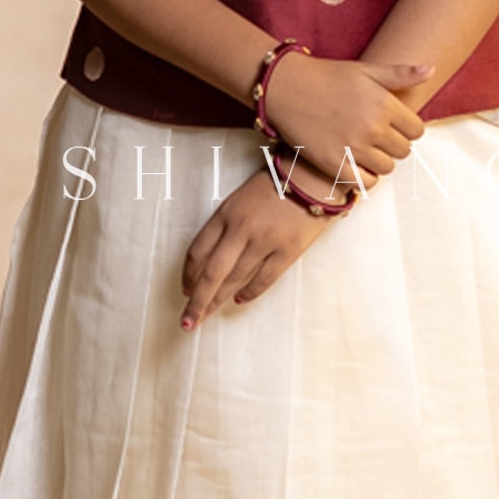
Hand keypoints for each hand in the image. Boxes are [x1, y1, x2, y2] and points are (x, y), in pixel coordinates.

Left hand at [179, 160, 376, 328]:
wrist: (315, 176)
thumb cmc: (277, 184)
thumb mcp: (241, 198)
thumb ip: (226, 225)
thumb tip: (209, 262)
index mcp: (226, 213)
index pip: (197, 251)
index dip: (188, 275)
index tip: (184, 290)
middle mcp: (241, 229)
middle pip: (211, 273)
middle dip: (196, 301)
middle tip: (187, 322)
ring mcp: (265, 241)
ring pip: (234, 279)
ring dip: (217, 301)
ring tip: (206, 316)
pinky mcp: (288, 250)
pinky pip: (264, 279)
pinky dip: (250, 292)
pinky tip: (239, 300)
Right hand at [261, 52, 432, 190]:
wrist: (286, 87)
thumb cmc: (327, 76)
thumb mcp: (365, 70)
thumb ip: (400, 74)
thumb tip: (430, 69)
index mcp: (383, 104)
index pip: (416, 130)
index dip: (408, 128)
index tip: (394, 125)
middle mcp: (372, 127)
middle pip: (403, 151)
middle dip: (394, 144)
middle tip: (377, 136)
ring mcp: (353, 147)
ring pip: (387, 167)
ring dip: (380, 161)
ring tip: (366, 149)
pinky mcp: (333, 164)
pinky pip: (364, 183)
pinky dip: (365, 178)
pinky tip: (357, 165)